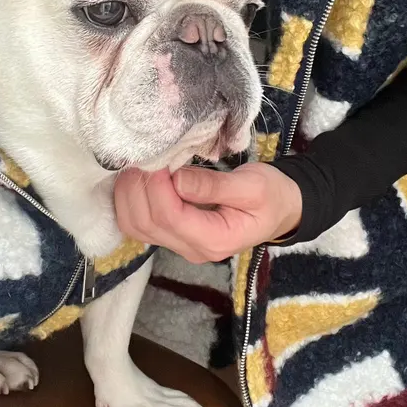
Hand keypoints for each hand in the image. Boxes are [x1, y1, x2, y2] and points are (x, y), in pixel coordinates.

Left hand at [113, 163, 302, 262]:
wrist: (279, 210)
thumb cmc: (271, 195)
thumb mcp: (252, 186)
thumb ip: (214, 185)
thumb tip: (176, 178)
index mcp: (215, 240)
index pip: (171, 216)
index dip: (157, 186)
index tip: (158, 157)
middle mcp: (192, 250)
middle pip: (146, 224)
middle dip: (137, 188)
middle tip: (142, 156)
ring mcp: (180, 246)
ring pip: (135, 227)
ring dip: (128, 195)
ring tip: (136, 165)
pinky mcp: (172, 236)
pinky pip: (139, 224)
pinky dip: (130, 201)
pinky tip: (136, 179)